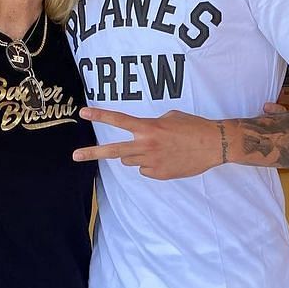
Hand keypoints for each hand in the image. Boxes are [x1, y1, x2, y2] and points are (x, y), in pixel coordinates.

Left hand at [72, 107, 224, 179]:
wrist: (213, 145)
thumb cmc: (193, 127)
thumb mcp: (170, 117)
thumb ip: (151, 125)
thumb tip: (141, 136)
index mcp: (149, 128)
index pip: (119, 121)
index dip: (100, 116)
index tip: (83, 113)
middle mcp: (146, 146)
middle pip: (114, 151)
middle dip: (92, 153)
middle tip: (75, 155)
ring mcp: (152, 162)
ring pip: (130, 161)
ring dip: (135, 155)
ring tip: (157, 149)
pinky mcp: (159, 174)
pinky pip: (145, 170)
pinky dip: (151, 165)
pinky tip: (167, 159)